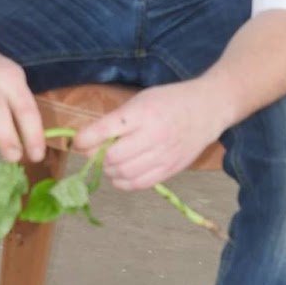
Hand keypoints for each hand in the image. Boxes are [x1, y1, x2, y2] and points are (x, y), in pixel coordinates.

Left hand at [71, 82, 228, 190]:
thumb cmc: (170, 101)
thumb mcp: (142, 99)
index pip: (105, 129)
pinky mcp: (170, 169)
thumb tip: (89, 139)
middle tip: (94, 152)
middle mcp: (153, 135)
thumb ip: (118, 119)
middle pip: (112, 156)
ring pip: (123, 173)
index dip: (85, 139)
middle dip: (96, 156)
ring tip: (108, 163)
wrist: (207, 110)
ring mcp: (163, 155)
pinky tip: (120, 175)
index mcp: (143, 112)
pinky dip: (123, 183)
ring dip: (108, 171)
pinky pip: (139, 184)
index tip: (78, 141)